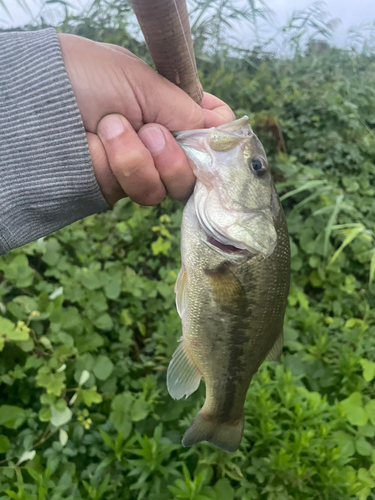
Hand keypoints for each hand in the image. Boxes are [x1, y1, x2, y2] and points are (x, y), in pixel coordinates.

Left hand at [58, 34, 234, 204]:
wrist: (37, 103)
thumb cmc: (86, 77)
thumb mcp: (144, 81)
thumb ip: (188, 109)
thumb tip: (225, 129)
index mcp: (166, 110)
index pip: (207, 128)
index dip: (220, 137)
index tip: (228, 137)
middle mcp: (156, 143)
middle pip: (196, 171)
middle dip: (179, 155)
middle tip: (153, 132)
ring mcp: (138, 168)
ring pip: (171, 186)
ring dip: (146, 156)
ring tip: (114, 127)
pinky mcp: (118, 188)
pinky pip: (143, 190)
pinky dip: (125, 164)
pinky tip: (105, 142)